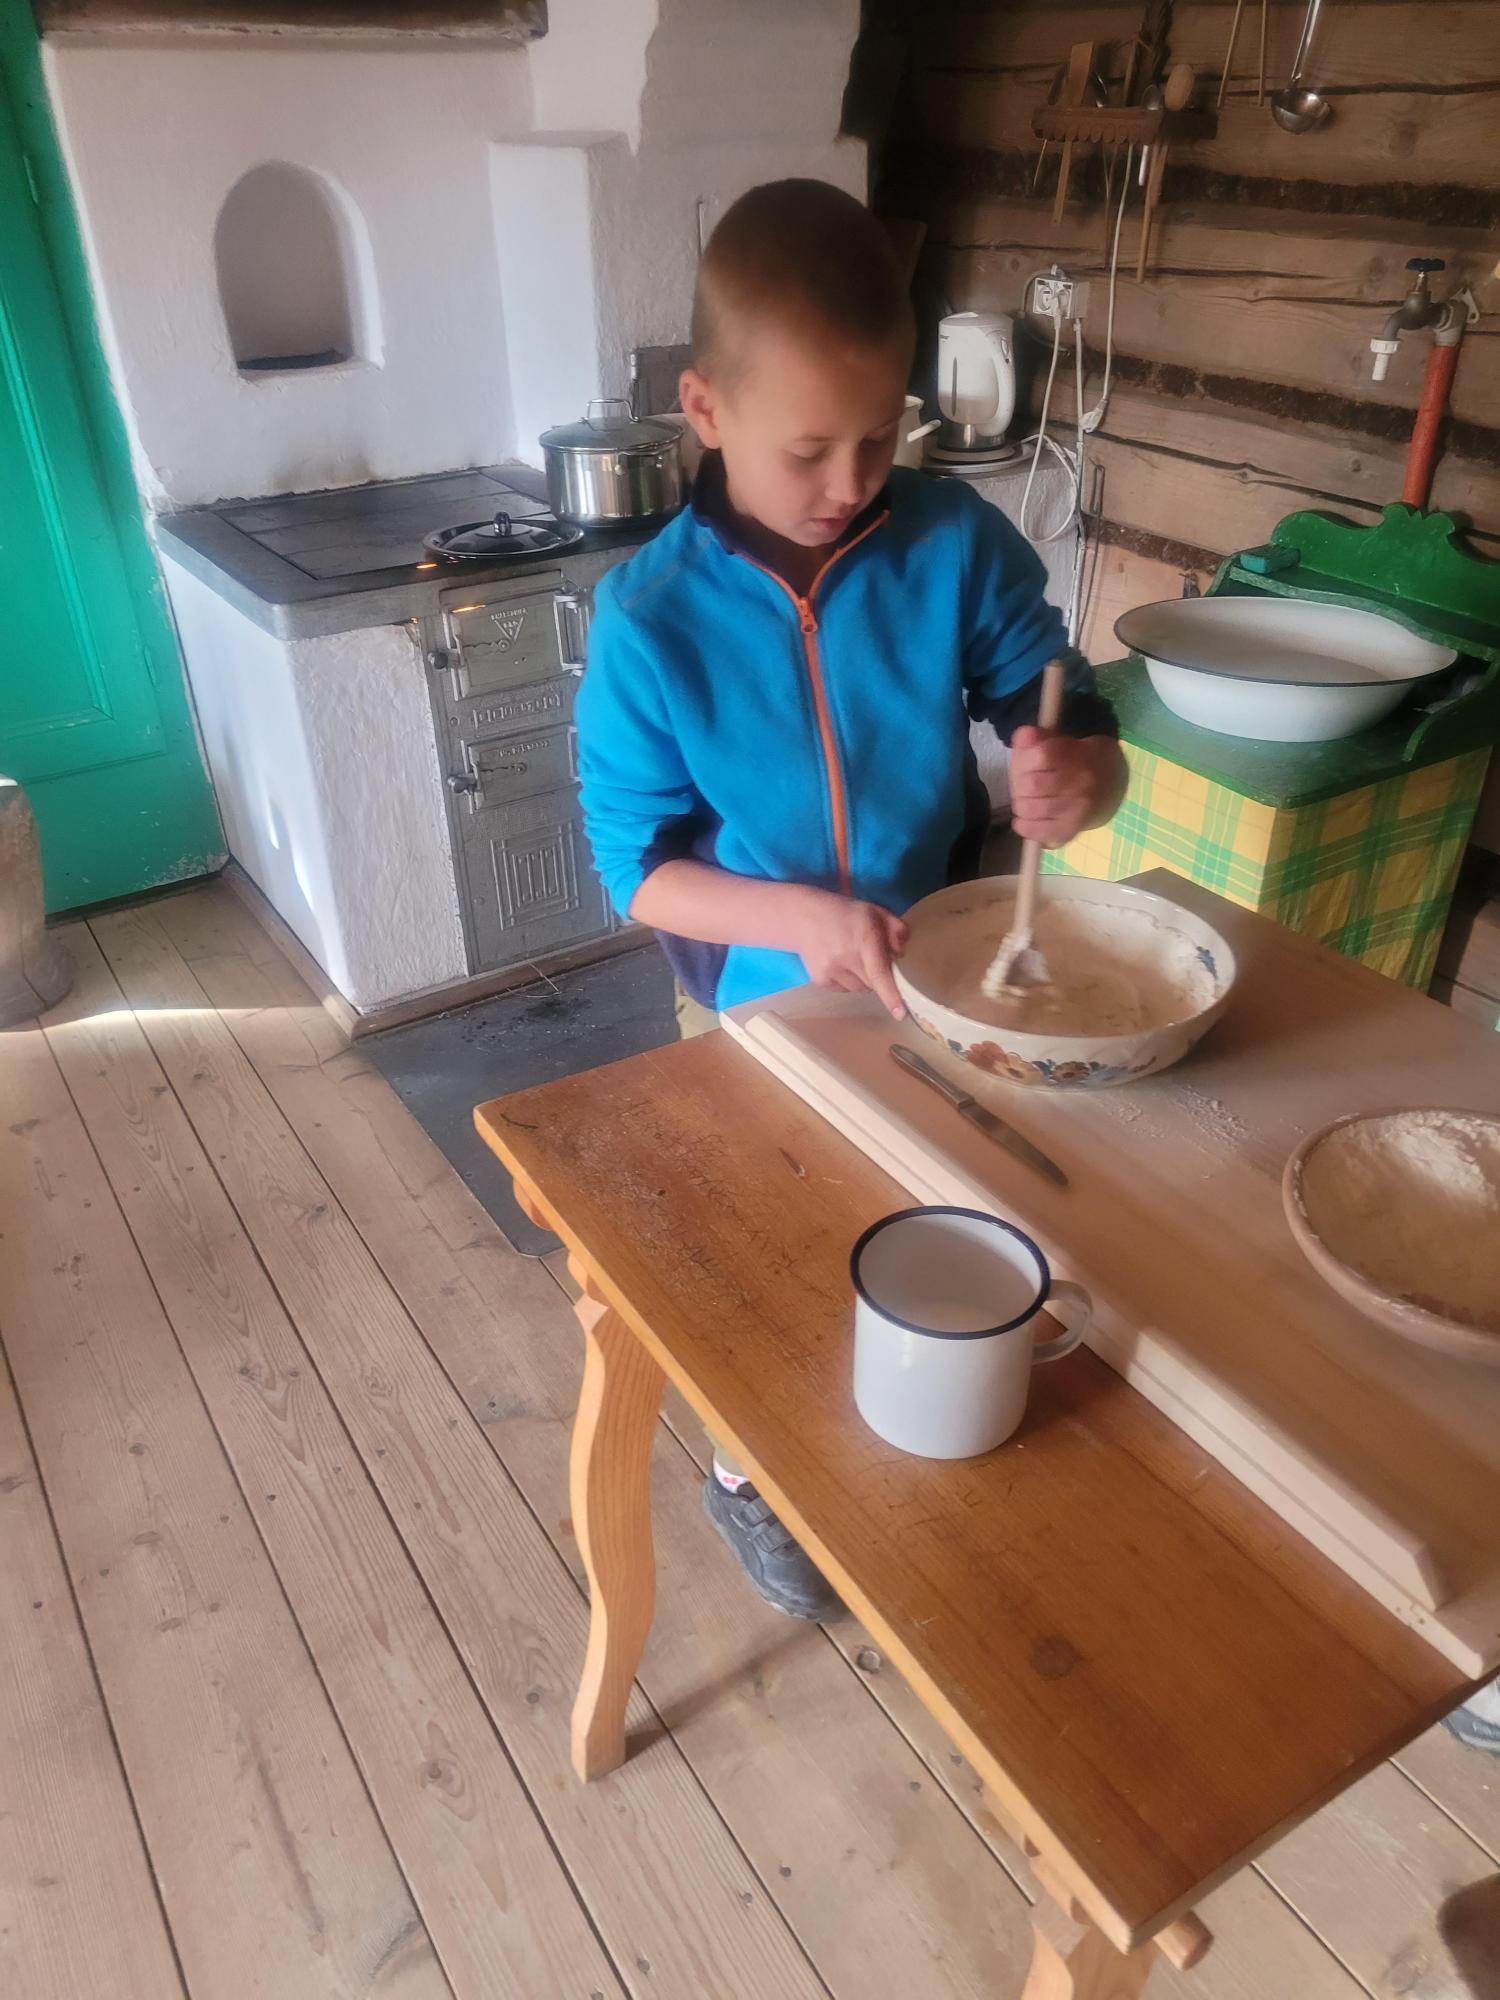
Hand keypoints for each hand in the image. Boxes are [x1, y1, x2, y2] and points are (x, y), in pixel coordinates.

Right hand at [787, 888, 909, 1019]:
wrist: (804, 917)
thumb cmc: (845, 913)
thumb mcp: (876, 912)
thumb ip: (897, 930)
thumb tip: (902, 954)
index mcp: (864, 939)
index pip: (879, 973)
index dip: (891, 995)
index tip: (900, 1014)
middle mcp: (846, 958)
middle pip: (874, 984)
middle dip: (880, 976)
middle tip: (873, 957)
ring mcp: (831, 971)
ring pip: (860, 988)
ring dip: (864, 979)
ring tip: (853, 957)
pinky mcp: (821, 980)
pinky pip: (845, 989)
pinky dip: (849, 980)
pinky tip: (841, 962)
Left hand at [1009, 729, 1125, 846]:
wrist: (1107, 783)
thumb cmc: (1071, 760)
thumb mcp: (1055, 741)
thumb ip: (1034, 737)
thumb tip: (1023, 735)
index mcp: (1076, 755)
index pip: (1041, 755)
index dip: (1024, 760)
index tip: (1025, 766)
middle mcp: (1080, 782)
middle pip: (1032, 785)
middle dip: (1019, 786)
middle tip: (1022, 787)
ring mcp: (1077, 808)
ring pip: (1031, 809)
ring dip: (1020, 805)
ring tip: (1025, 802)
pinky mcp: (1072, 829)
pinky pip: (1040, 832)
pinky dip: (1025, 826)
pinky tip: (1023, 820)